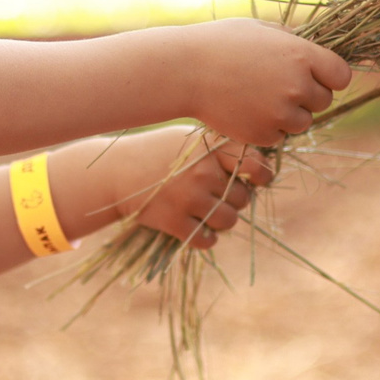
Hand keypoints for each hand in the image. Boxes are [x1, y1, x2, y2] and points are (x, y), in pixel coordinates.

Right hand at [134, 139, 274, 249]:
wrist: (117, 170)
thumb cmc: (159, 152)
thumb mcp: (189, 140)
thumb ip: (221, 149)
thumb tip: (259, 168)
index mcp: (209, 149)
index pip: (253, 162)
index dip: (263, 173)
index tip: (259, 179)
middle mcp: (202, 173)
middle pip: (243, 197)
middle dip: (236, 199)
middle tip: (219, 195)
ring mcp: (188, 198)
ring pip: (229, 221)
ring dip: (223, 220)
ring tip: (209, 211)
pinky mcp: (174, 221)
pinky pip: (207, 240)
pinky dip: (206, 238)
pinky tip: (198, 228)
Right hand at [175, 21, 352, 145]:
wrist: (184, 71)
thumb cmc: (220, 43)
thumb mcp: (261, 30)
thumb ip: (292, 41)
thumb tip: (313, 50)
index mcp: (302, 55)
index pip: (341, 76)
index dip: (330, 76)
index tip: (315, 76)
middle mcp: (298, 86)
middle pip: (324, 101)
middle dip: (308, 96)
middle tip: (280, 86)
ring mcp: (281, 113)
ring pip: (303, 122)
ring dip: (289, 113)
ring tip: (259, 97)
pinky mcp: (264, 134)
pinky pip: (279, 135)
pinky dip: (267, 127)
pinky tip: (246, 109)